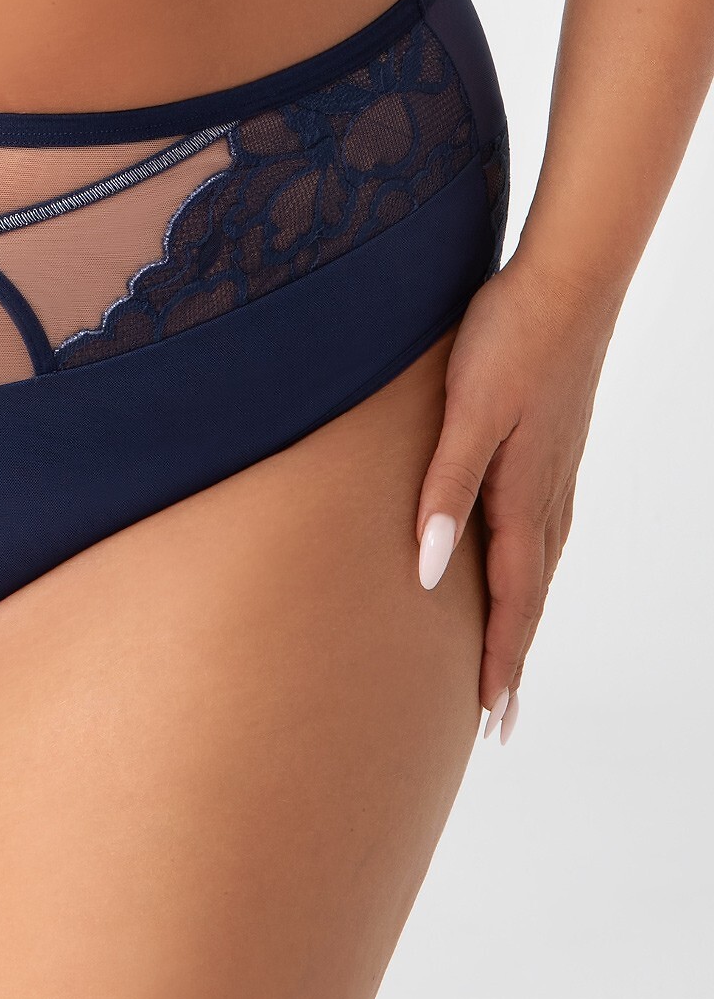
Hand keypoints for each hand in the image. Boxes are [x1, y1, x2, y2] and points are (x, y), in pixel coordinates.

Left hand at [414, 249, 620, 742]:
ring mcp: (554, 473)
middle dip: (511, 657)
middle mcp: (546, 496)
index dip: (499, 659)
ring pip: (539, 567)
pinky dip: (530, 573)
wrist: (565, 280)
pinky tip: (518, 569)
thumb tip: (431, 572)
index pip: (510, 600)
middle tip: (497, 718)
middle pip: (530, 596)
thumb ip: (445, 490)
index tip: (490, 716)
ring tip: (505, 660)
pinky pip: (542, 534)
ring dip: (522, 619)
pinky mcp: (552, 450)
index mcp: (521, 496)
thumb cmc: (508, 340)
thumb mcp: (467, 414)